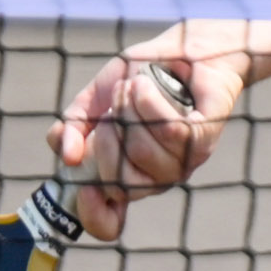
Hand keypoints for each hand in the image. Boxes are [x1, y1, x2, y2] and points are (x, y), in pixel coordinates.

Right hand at [44, 39, 233, 241]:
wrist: (185, 47)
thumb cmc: (140, 77)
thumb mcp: (93, 100)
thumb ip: (71, 128)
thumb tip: (66, 158)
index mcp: (127, 176)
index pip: (109, 223)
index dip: (92, 214)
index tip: (84, 187)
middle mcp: (156, 178)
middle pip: (120, 184)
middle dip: (106, 138)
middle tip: (113, 107)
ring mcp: (183, 162)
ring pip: (143, 152)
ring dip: (128, 110)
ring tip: (134, 87)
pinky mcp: (204, 140)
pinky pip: (171, 133)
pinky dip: (149, 103)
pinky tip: (146, 86)